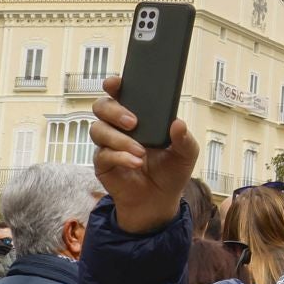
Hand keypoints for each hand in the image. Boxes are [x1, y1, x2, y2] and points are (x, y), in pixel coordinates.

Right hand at [90, 75, 198, 233]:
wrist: (160, 201)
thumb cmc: (171, 171)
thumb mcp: (186, 154)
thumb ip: (184, 138)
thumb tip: (178, 123)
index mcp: (138, 116)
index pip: (120, 94)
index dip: (114, 85)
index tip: (115, 83)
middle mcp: (118, 126)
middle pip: (101, 106)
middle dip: (114, 110)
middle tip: (133, 122)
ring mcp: (108, 144)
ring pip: (98, 129)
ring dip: (120, 139)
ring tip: (141, 151)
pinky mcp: (102, 163)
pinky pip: (103, 154)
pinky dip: (120, 157)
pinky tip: (136, 162)